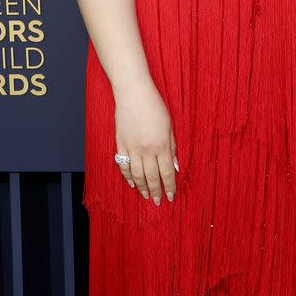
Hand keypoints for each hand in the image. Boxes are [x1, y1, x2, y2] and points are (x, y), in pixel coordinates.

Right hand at [113, 79, 177, 204]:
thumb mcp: (170, 126)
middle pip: (152, 177)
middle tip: (158, 201)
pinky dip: (127, 176)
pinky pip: (123, 165)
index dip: (169, 187)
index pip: (166, 173)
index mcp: (162, 145)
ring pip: (136, 174)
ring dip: (142, 187)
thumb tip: (174, 166)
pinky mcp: (120, 144)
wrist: (133, 93)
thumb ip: (172, 147)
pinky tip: (132, 183)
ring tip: (146, 196)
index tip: (171, 196)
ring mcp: (131, 147)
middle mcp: (146, 149)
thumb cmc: (154, 106)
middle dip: (156, 191)